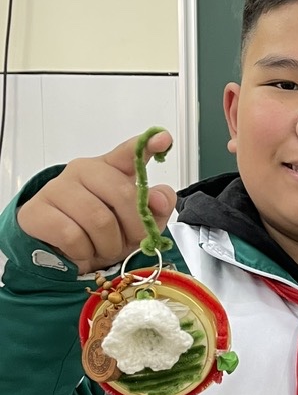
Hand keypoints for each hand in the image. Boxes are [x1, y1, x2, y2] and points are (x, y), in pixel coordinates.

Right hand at [16, 131, 176, 275]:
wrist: (61, 255)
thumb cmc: (101, 234)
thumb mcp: (136, 226)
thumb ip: (155, 210)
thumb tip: (158, 198)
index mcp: (110, 169)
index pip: (129, 153)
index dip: (146, 146)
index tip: (163, 139)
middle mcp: (84, 171)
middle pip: (122, 194)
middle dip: (133, 228)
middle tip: (128, 241)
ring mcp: (57, 188)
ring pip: (98, 220)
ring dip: (108, 245)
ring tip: (101, 247)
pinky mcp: (38, 211)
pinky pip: (72, 236)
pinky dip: (84, 252)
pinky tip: (80, 250)